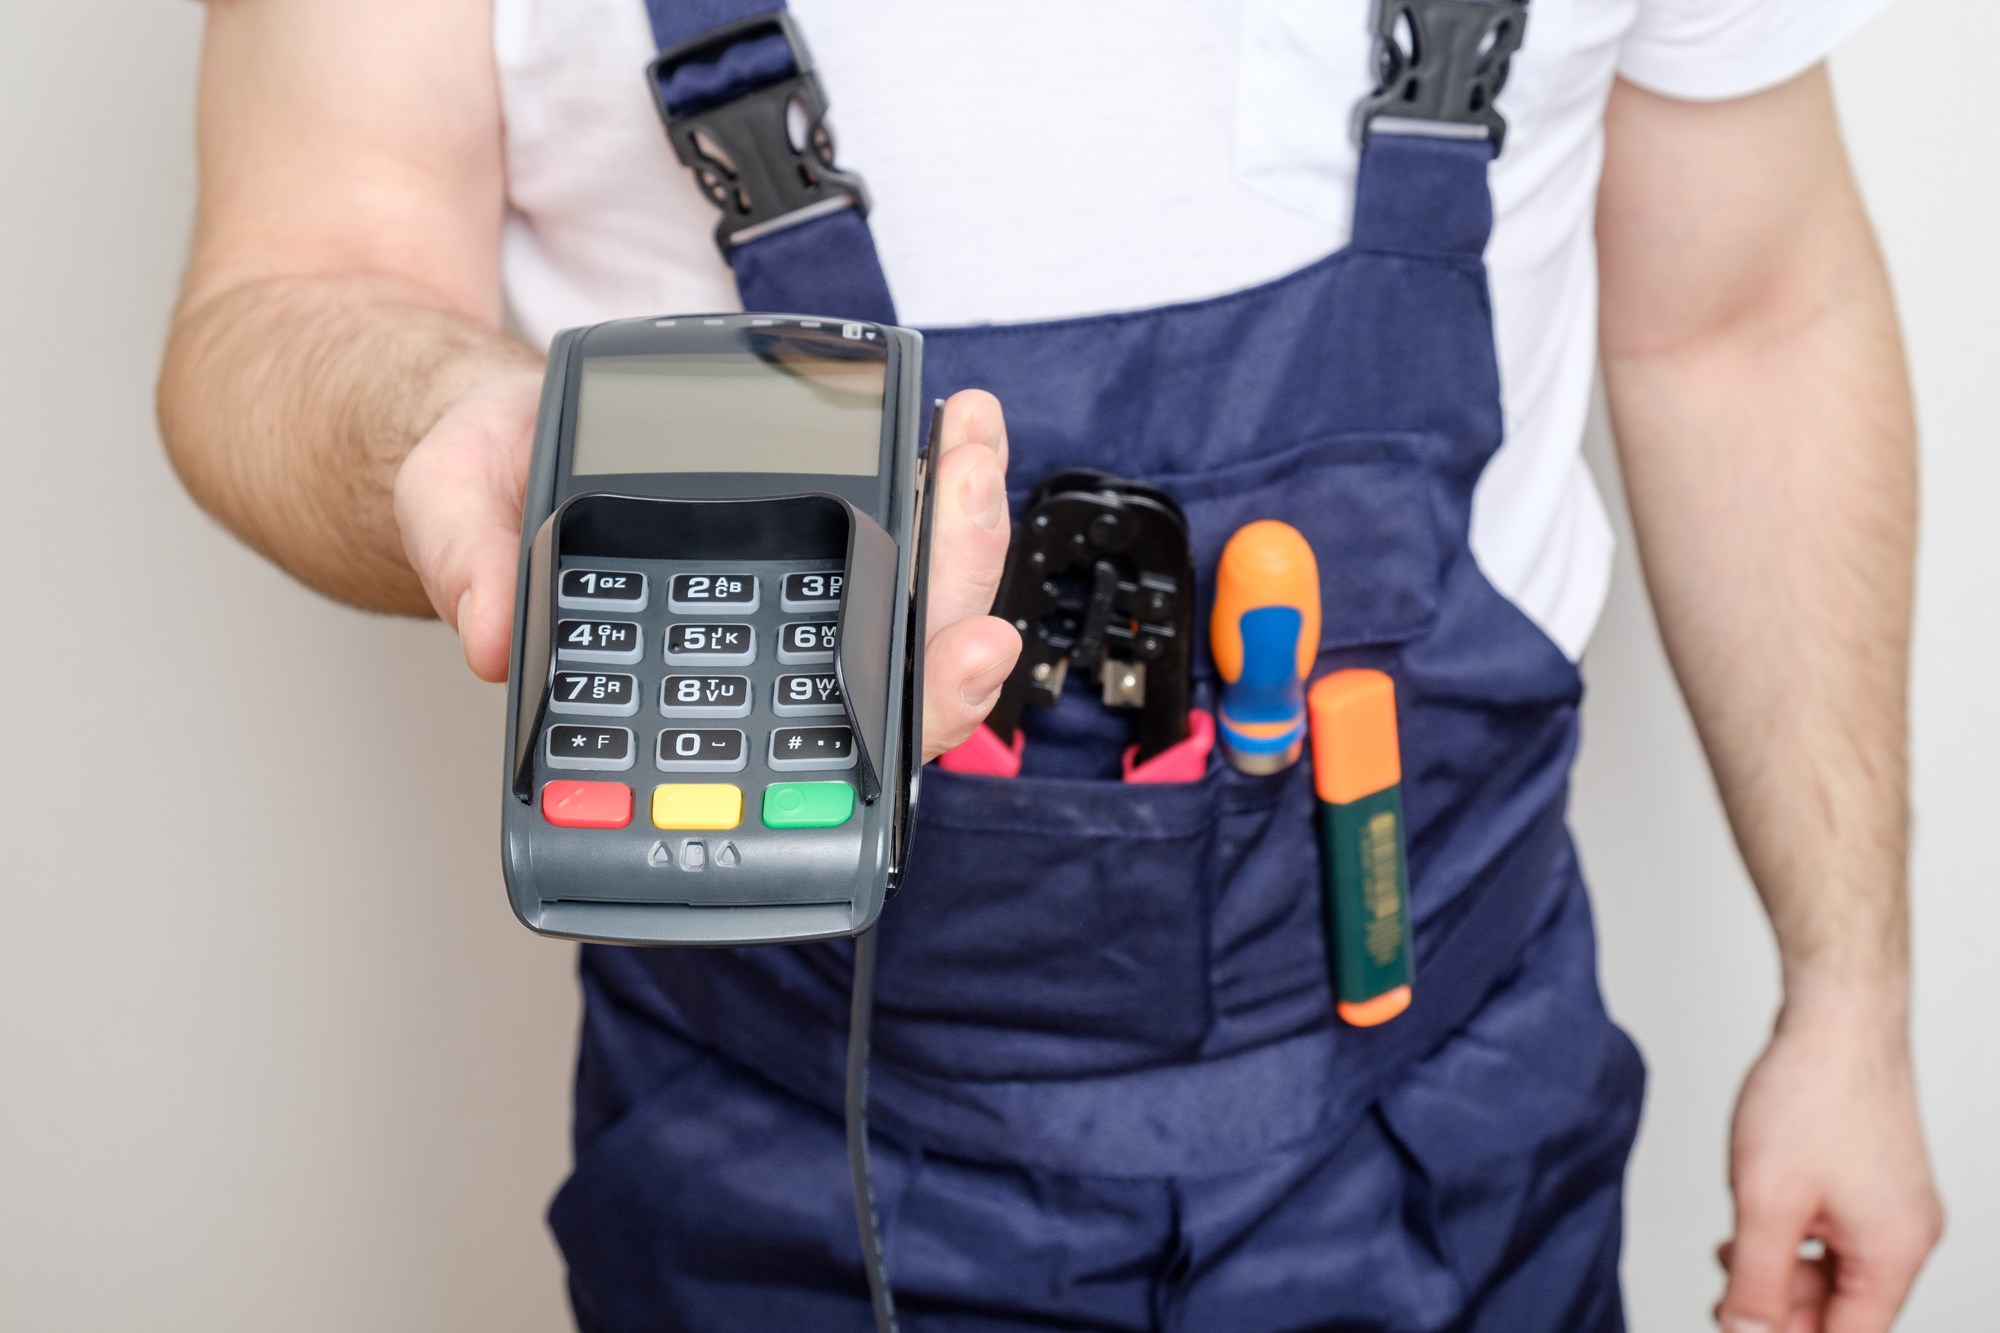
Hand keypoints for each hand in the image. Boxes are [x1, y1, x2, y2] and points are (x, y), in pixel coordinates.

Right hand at [393, 378, 1020, 756]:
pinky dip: (946, 478)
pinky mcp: (824, 519)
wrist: (512, 428)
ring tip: (977, 441)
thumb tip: (495, 639)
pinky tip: (960, 421)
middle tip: (981, 533)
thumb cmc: (499, 489)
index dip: (910, 711)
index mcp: (706, 687)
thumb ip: (470, 568)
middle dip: (963, 614)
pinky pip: (909, 520)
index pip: (825, 737)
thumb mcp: (456, 508)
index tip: (964, 659)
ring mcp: (809, 589)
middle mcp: (777, 653)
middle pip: (907, 665)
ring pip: (923, 596)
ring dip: (970, 528)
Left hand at [1716, 992, 1942, 1332]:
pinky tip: (1755, 1211)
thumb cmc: (1812, 1095)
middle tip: (1725, 1295)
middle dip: (1780, 1304)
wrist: (1836, 1017)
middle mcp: (1905, 1234)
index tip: (1744, 1330)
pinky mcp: (1874, 1177)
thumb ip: (1756, 1281)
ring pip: (1832, 1267)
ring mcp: (1892, 1205)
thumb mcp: (1766, 1202)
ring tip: (1732, 1247)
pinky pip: (1833, 1230)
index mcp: (1893, 1254)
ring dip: (1780, 1267)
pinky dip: (1792, 1233)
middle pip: (1842, 1307)